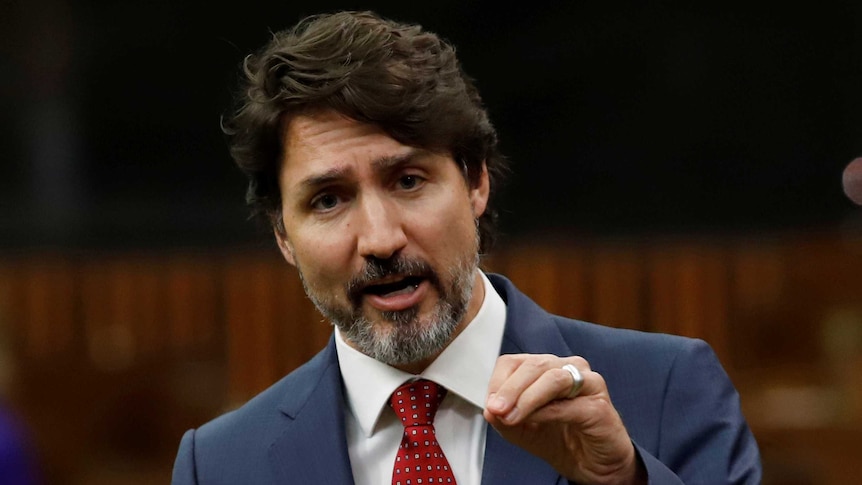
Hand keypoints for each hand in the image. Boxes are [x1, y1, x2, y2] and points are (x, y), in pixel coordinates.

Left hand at [483, 354, 645, 484]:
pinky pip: (571, 404)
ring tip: (512, 416)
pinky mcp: (599, 406)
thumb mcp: (522, 430)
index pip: (515, 362)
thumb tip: (489, 408)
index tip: (490, 404)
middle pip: (533, 366)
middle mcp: (568, 368)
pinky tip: (535, 421)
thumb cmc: (561, 440)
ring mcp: (588, 384)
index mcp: (546, 368)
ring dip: (527, 398)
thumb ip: (503, 418)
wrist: (592, 465)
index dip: (498, 381)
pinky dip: (548, 412)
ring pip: (553, 378)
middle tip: (497, 410)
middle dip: (510, 390)